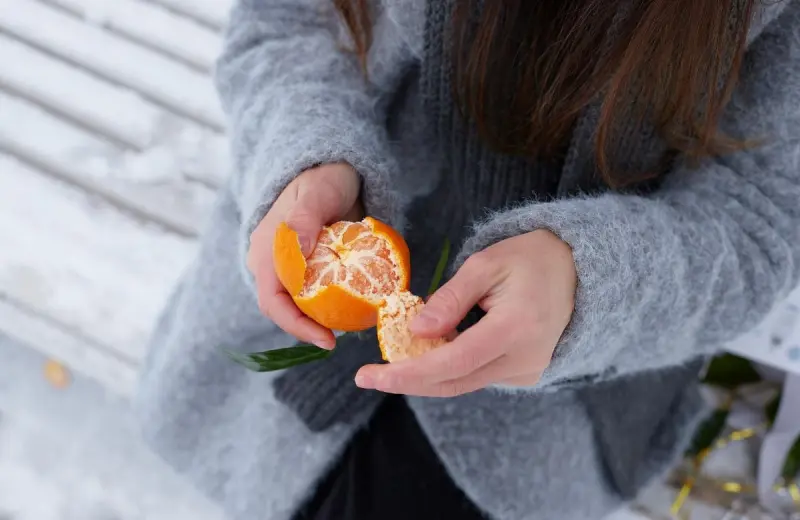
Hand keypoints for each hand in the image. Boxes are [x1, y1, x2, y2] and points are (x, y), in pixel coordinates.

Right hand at [248, 163, 363, 348]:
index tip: (326, 340)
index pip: (273, 302)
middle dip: (309, 328)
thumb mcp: (316, 194)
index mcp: (266, 251)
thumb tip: (296, 253)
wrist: (332, 168)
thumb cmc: (323, 178)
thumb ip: (305, 219)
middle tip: (339, 339)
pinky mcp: (307, 267)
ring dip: (321, 318)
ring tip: (351, 325)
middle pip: (285, 309)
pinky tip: (355, 306)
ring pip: (300, 304)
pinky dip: (332, 303)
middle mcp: (271, 264)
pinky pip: (315, 293)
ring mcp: (288, 267)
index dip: (296, 326)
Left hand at [355, 230, 576, 395]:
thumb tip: (415, 331)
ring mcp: (527, 371)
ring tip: (395, 356)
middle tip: (367, 377)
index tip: (369, 376)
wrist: (578, 271)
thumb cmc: (530, 258)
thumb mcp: (485, 264)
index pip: (451, 363)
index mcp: (515, 329)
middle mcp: (524, 359)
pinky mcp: (525, 373)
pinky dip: (448, 368)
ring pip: (463, 383)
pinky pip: (477, 376)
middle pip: (453, 383)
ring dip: (426, 374)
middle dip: (406, 382)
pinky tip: (431, 350)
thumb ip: (450, 298)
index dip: (407, 373)